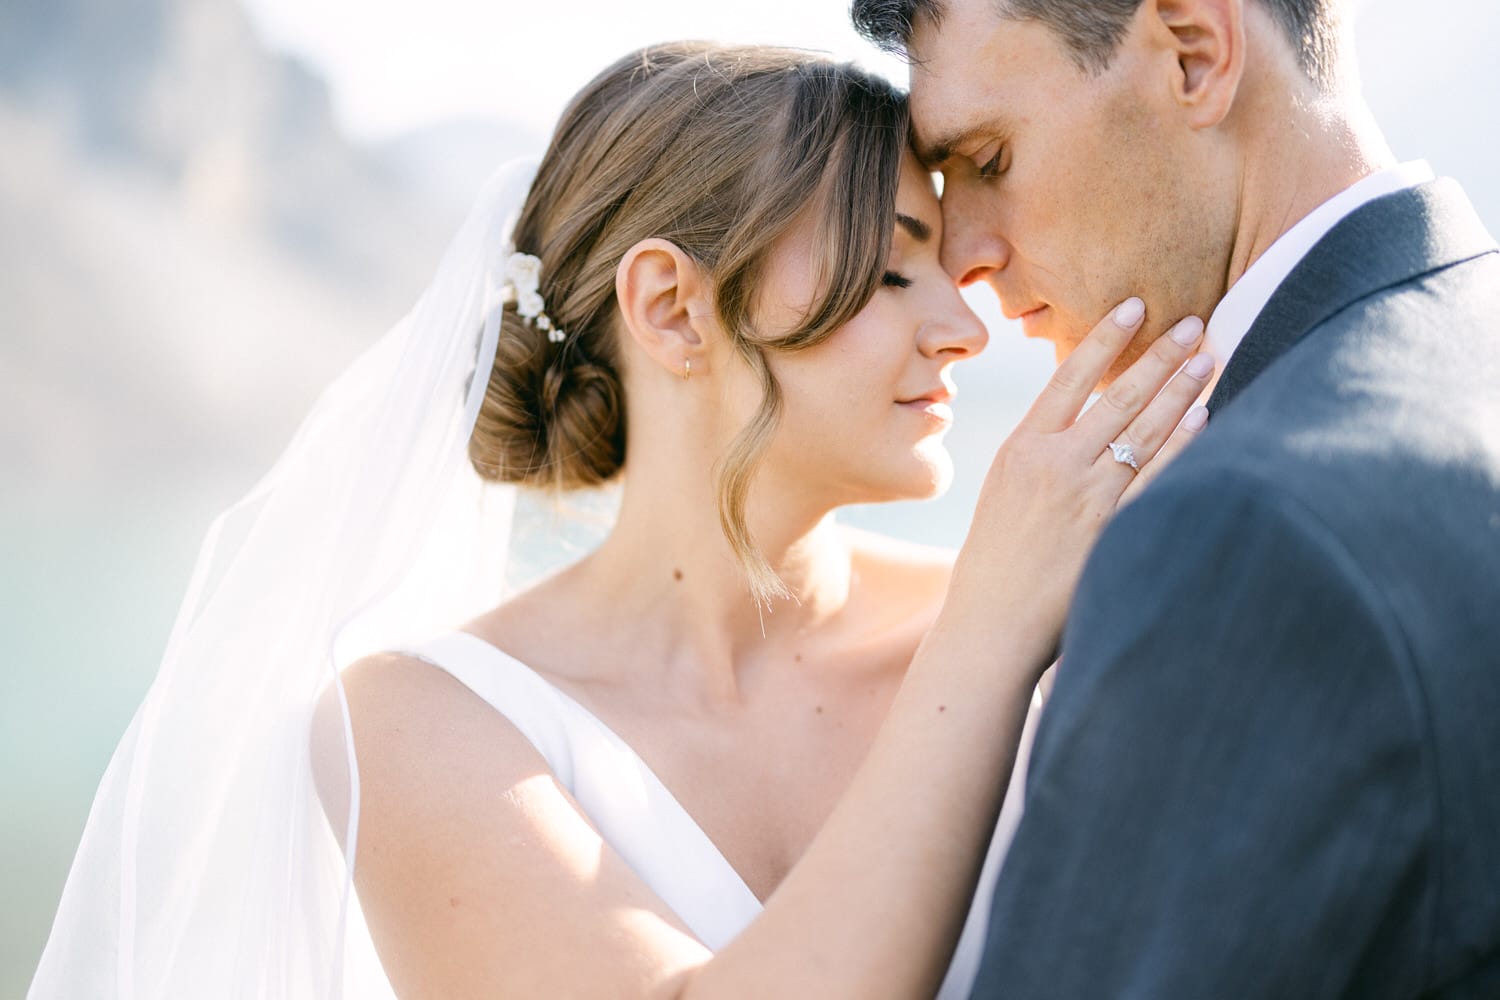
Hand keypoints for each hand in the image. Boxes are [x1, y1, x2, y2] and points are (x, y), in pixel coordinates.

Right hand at [944, 298, 1212, 667]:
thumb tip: (1081, 419)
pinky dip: (1182, 443)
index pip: (1069, 377)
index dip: (1105, 337)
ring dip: (1180, 389)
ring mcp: (1086, 496)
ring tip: (1208, 356)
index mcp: (1021, 448)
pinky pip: (1156, 476)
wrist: (992, 621)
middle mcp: (1055, 464)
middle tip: (1193, 321)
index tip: (1134, 305)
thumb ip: (1040, 453)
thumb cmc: (995, 560)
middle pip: (1117, 395)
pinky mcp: (1112, 529)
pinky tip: (1203, 416)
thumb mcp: (1002, 490)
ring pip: (1143, 429)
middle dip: (1159, 354)